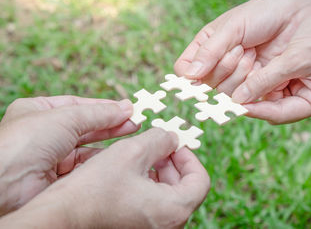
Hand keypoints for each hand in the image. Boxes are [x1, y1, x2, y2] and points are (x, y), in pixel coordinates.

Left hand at [0, 96, 137, 214]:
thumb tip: (125, 108)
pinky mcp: (58, 177)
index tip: (126, 108)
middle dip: (111, 122)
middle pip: (86, 125)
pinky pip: (86, 165)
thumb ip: (98, 113)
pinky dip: (102, 158)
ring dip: (110, 140)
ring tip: (133, 132)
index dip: (103, 106)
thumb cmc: (23, 143)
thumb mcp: (66, 117)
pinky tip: (118, 152)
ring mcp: (51, 156)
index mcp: (38, 111)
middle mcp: (44, 133)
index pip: (78, 105)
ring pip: (88, 146)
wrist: (5, 184)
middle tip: (135, 120)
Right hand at [0, 129, 209, 228]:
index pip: (200, 181)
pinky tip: (133, 171)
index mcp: (173, 210)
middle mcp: (168, 225)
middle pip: (186, 187)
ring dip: (161, 171)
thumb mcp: (132, 151)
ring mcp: (153, 227)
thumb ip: (160, 140)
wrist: (62, 215)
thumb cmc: (95, 187)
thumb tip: (172, 137)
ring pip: (170, 195)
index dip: (190, 157)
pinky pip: (155, 203)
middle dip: (173, 162)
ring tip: (143, 155)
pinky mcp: (139, 226)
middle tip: (158, 146)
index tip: (175, 144)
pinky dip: (151, 184)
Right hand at [174, 0, 310, 94]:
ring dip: (239, 74)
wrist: (295, 16)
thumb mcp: (231, 27)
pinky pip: (244, 96)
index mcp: (205, 47)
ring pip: (225, 92)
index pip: (184, 69)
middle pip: (206, 84)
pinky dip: (252, 83)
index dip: (189, 75)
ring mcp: (235, 76)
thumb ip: (210, 51)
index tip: (200, 72)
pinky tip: (260, 65)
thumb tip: (190, 76)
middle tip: (240, 49)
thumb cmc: (261, 14)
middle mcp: (217, 63)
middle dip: (223, 68)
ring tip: (253, 54)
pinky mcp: (254, 85)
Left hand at [231, 0, 310, 122]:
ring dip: (251, 90)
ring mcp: (303, 91)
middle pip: (273, 109)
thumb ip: (265, 80)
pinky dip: (257, 80)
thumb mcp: (293, 58)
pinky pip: (271, 85)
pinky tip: (242, 74)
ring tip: (228, 86)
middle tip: (223, 98)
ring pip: (269, 98)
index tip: (230, 105)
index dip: (254, 110)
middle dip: (251, 102)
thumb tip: (238, 99)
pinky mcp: (295, 79)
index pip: (279, 113)